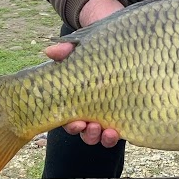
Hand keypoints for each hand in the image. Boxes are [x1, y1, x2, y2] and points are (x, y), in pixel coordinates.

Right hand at [44, 0, 124, 146]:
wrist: (123, 40)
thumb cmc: (99, 46)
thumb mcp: (81, 46)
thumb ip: (65, 50)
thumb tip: (49, 51)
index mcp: (79, 99)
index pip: (70, 119)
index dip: (72, 125)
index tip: (76, 122)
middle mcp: (94, 110)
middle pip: (87, 132)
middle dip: (89, 134)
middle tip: (92, 127)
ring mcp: (111, 112)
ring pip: (104, 135)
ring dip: (104, 138)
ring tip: (109, 133)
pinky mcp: (129, 110)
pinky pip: (124, 129)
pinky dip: (122, 133)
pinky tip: (123, 130)